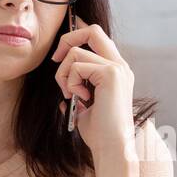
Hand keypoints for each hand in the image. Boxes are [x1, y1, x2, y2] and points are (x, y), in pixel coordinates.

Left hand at [51, 20, 135, 161]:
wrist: (111, 147)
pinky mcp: (110, 74)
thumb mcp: (85, 111)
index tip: (59, 55)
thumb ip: (78, 98)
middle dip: (68, 39)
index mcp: (116, 72)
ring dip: (64, 73)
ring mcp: (117, 68)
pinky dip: (70, 82)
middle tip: (56, 60)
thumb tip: (63, 100)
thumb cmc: (99, 134)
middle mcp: (120, 66)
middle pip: (92, 30)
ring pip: (76, 51)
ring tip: (70, 94)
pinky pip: (77, 66)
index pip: (97, 37)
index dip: (76, 36)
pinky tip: (79, 99)